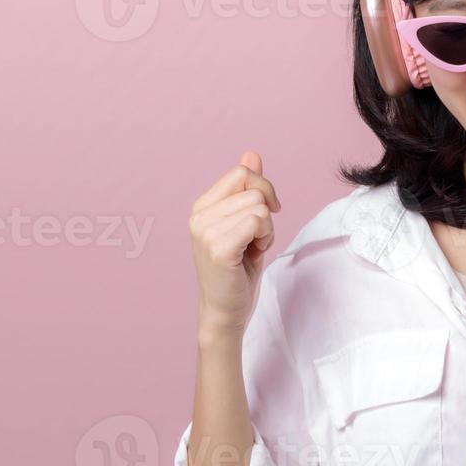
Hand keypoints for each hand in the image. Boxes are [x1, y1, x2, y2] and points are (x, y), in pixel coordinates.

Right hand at [190, 151, 281, 339]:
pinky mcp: (218, 246)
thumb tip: (251, 153)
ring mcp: (205, 231)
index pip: (242, 172)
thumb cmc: (237, 272)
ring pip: (259, 206)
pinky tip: (251, 255)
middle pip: (253, 186)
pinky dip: (265, 238)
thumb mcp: (245, 224)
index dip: (263, 189)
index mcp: (202, 206)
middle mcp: (198, 215)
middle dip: (266, 212)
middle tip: (254, 240)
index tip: (266, 215)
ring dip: (266, 230)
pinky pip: (258, 221)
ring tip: (250, 250)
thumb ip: (247, 188)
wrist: (226, 312)